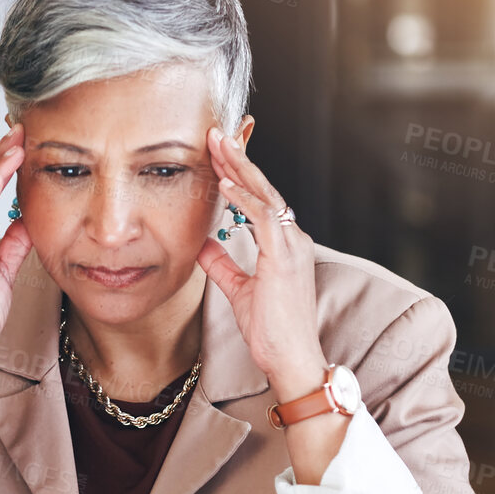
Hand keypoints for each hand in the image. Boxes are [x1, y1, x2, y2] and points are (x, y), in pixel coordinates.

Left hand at [195, 126, 328, 402]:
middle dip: (239, 160)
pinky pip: (264, 217)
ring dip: (240, 168)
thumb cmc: (272, 331)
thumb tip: (202, 244)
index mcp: (284, 245)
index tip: (217, 155)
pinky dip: (244, 198)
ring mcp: (292, 246)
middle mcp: (293, 239)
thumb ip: (222, 264)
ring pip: (265, 194)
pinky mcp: (285, 257)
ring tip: (218, 145)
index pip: (260, 199)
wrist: (292, 359)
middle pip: (264, 188)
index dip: (239, 175)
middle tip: (216, 134)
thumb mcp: (239, 290)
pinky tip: (225, 183)